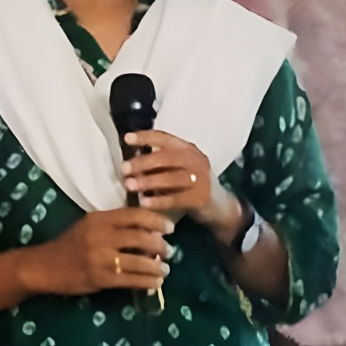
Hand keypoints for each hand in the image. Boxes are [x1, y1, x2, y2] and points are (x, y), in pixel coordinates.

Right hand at [20, 207, 172, 296]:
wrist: (46, 266)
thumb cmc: (70, 244)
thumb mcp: (89, 225)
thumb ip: (114, 224)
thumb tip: (147, 228)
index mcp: (100, 219)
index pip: (135, 215)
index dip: (157, 220)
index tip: (170, 227)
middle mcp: (102, 236)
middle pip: (141, 237)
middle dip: (161, 246)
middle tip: (170, 251)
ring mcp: (102, 258)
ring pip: (140, 261)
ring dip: (158, 267)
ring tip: (165, 269)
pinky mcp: (102, 278)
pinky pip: (133, 280)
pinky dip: (149, 281)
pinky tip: (155, 282)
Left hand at [122, 130, 241, 236]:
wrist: (222, 208)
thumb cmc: (192, 185)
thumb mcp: (180, 169)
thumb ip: (160, 163)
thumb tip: (131, 161)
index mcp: (188, 149)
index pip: (165, 137)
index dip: (145, 136)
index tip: (127, 138)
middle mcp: (196, 160)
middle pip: (166, 157)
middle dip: (142, 162)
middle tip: (124, 169)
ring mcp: (201, 179)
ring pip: (170, 178)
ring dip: (147, 181)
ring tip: (129, 185)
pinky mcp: (202, 198)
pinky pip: (176, 199)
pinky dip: (158, 200)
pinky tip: (144, 203)